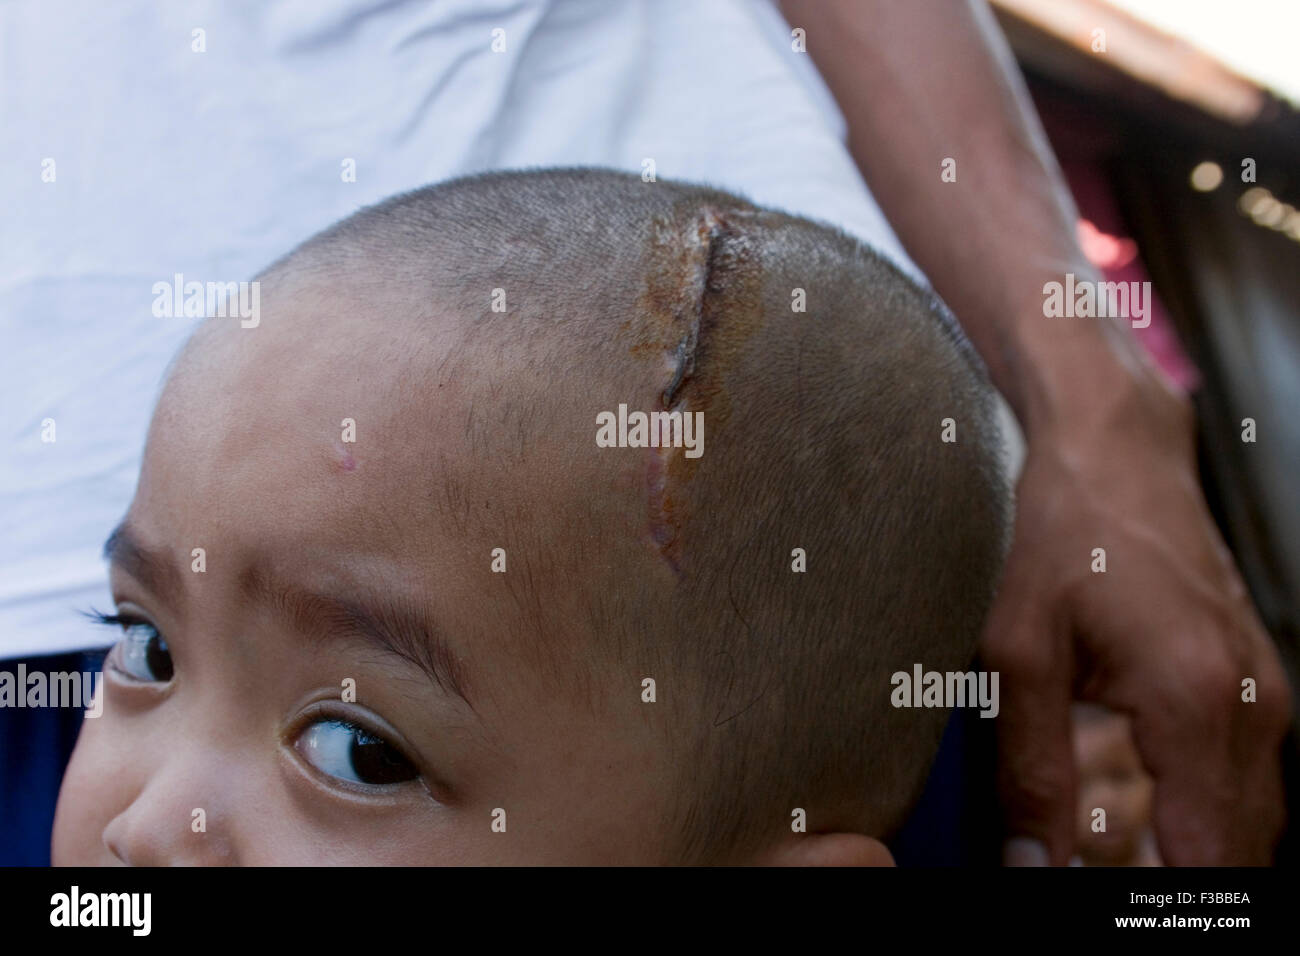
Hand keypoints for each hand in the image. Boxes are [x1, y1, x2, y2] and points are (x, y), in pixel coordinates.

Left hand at [983, 366, 1290, 864]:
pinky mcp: (1259, 680)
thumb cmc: (1063, 536)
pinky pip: (1251, 779)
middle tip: (1112, 885)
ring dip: (1198, 857)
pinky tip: (1152, 815)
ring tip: (1127, 865)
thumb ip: (1030, 770)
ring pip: (1255, 822)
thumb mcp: (1019, 652)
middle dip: (1182, 887)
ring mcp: (1268, 691)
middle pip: (1243, 853)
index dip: (1166, 906)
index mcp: (1196, 703)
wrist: (1116, 453)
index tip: (1114, 905)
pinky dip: (1210, 814)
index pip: (1207, 861)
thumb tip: (1034, 867)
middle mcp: (1254, 705)